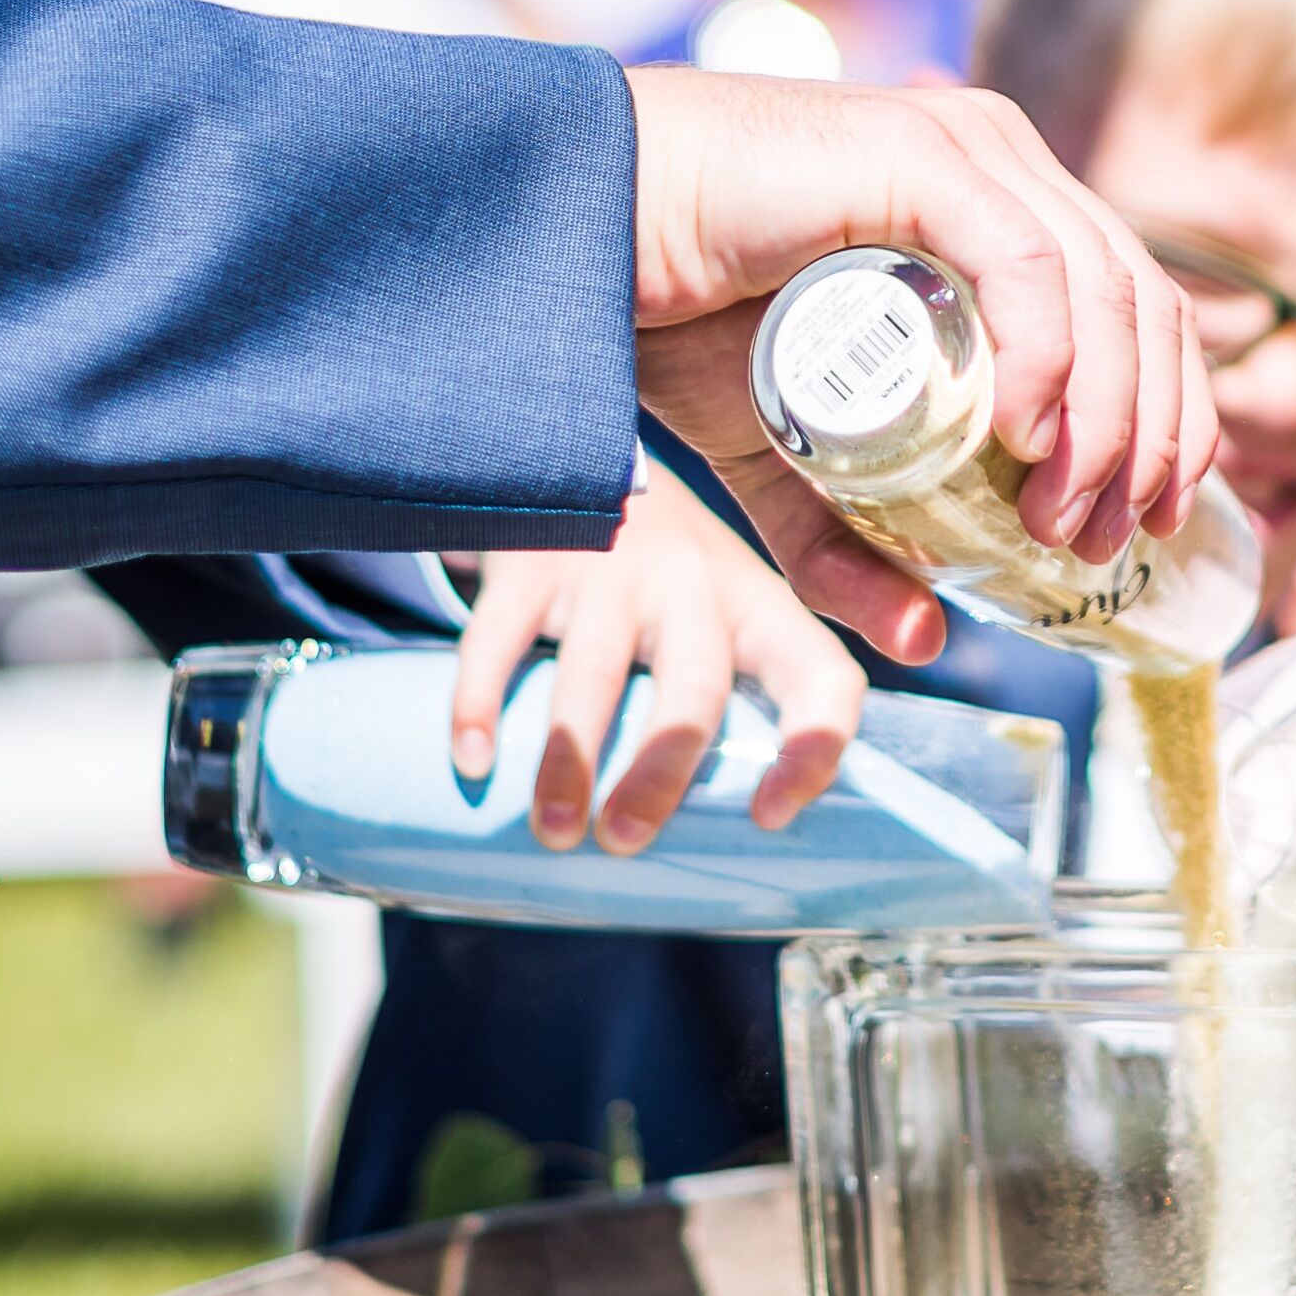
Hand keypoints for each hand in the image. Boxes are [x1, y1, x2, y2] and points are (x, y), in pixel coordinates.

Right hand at [446, 472, 864, 851]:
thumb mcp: (723, 609)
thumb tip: (732, 834)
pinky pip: (501, 638)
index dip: (814, 748)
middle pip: (695, 688)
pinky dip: (480, 704)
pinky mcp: (532, 560)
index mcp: (757, 606)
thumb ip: (736, 692)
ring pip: (596, 673)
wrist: (582, 453)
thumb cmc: (663, 575)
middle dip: (660, 773)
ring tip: (554, 831)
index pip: (822, 675)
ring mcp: (611, 567)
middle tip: (624, 841)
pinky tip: (473, 760)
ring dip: (570, 761)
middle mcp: (694, 582)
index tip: (770, 815)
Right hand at [623, 66, 1213, 651]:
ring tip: (1060, 521)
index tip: (1161, 520)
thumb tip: (926, 640)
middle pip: (1142, 303)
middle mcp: (1000, 162)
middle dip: (1154, 437)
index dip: (1175, 417)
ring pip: (1101, 288)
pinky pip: (1026, 261)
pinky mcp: (918, 156)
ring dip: (1107, 420)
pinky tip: (1025, 436)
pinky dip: (1045, 355)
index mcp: (1001, 206)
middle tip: (1116, 544)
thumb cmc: (677, 316)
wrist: (576, 238)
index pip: (1139, 308)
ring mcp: (966, 150)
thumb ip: (847, 546)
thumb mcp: (789, 458)